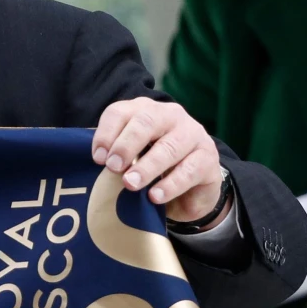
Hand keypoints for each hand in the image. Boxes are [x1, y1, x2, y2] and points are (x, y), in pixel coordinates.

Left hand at [92, 97, 225, 225]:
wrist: (193, 188)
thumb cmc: (153, 168)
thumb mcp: (132, 159)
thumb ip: (116, 156)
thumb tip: (98, 164)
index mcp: (144, 111)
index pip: (120, 112)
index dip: (106, 133)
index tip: (98, 159)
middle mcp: (170, 116)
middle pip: (146, 121)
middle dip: (126, 144)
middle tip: (113, 167)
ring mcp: (192, 134)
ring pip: (169, 146)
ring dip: (147, 166)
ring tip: (130, 184)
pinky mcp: (208, 158)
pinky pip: (189, 170)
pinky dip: (170, 185)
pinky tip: (155, 196)